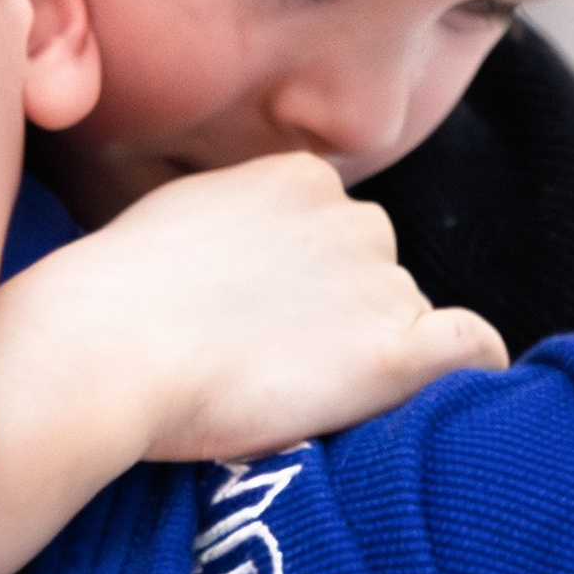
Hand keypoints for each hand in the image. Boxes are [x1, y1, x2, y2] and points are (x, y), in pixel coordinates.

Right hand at [0, 154, 502, 573]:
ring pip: (407, 318)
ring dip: (368, 355)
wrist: (102, 348)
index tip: (260, 325)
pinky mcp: (391, 350)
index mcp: (300, 178)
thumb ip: (235, 232)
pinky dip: (467, 368)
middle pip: (378, 273)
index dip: (307, 288)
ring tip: (290, 394)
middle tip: (272, 368)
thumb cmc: (111, 303)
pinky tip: (436, 396)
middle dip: (343, 317)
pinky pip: (471, 348)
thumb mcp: (176, 225)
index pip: (336, 232)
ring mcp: (377, 282)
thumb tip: (246, 273)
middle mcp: (355, 216)